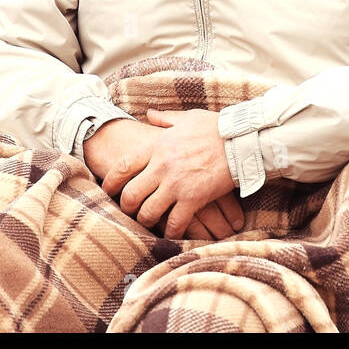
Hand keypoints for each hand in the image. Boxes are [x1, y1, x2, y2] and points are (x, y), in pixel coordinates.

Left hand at [114, 108, 239, 239]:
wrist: (240, 140)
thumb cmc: (215, 127)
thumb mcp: (186, 118)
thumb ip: (164, 119)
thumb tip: (149, 114)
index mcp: (157, 146)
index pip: (123, 166)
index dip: (111, 182)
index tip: (108, 190)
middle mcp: (162, 166)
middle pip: (131, 194)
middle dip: (126, 207)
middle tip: (129, 211)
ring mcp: (176, 185)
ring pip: (148, 212)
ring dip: (145, 220)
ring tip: (149, 222)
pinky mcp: (193, 199)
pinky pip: (175, 223)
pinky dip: (171, 232)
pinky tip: (172, 234)